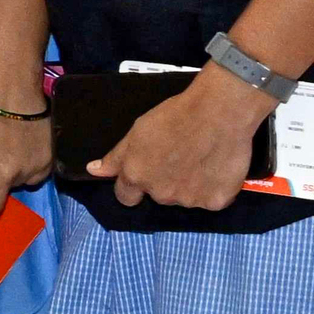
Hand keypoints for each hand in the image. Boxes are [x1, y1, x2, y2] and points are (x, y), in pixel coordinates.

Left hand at [89, 71, 272, 210]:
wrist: (219, 112)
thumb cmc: (176, 115)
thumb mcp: (137, 131)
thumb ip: (116, 157)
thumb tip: (94, 171)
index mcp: (137, 175)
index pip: (126, 197)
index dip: (133, 186)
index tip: (146, 173)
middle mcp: (161, 193)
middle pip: (158, 195)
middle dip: (165, 181)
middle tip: (178, 157)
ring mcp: (190, 200)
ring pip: (185, 198)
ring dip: (190, 185)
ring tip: (199, 158)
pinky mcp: (217, 201)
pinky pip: (211, 199)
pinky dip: (213, 187)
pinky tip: (216, 166)